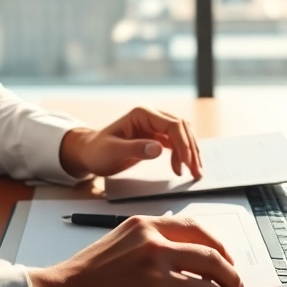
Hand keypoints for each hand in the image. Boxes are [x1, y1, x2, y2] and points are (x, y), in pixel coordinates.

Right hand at [28, 215, 243, 286]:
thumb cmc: (87, 272)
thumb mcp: (120, 239)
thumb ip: (151, 239)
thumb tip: (188, 252)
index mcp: (145, 227)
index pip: (197, 229)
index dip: (220, 247)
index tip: (227, 260)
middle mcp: (153, 250)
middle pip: (211, 260)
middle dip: (231, 277)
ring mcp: (154, 280)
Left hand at [59, 107, 202, 178]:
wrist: (90, 154)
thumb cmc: (98, 151)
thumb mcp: (113, 151)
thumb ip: (135, 149)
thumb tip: (159, 148)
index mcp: (142, 113)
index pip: (172, 124)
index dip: (183, 143)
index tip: (187, 163)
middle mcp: (151, 116)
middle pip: (182, 128)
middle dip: (191, 150)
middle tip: (196, 172)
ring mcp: (155, 126)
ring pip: (182, 135)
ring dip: (190, 153)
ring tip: (193, 173)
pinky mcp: (156, 137)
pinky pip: (176, 143)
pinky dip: (183, 155)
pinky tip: (182, 169)